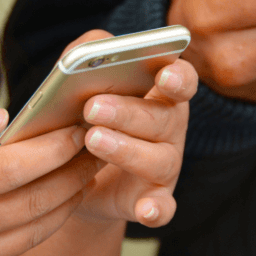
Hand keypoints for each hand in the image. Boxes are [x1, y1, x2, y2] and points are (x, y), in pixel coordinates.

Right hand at [0, 104, 101, 255]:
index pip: (15, 167)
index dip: (54, 148)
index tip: (78, 129)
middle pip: (34, 204)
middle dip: (74, 176)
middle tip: (98, 152)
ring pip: (28, 236)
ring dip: (62, 207)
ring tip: (82, 180)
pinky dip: (29, 233)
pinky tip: (41, 212)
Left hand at [59, 30, 197, 227]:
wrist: (73, 176)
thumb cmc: (84, 117)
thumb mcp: (81, 83)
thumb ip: (87, 54)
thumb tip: (96, 45)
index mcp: (161, 95)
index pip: (181, 80)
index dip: (177, 76)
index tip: (163, 74)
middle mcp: (170, 129)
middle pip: (163, 118)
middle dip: (128, 112)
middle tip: (92, 107)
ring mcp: (165, 166)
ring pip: (159, 159)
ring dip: (127, 150)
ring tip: (92, 140)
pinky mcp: (153, 200)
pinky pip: (163, 207)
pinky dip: (157, 210)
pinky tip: (145, 210)